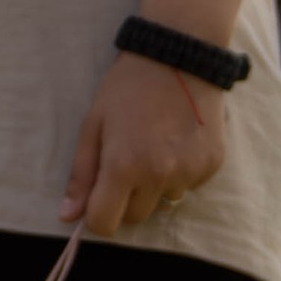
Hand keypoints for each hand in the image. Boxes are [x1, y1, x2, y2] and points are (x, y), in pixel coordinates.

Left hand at [61, 51, 227, 239]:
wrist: (179, 56)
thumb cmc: (127, 88)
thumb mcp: (94, 124)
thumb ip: (81, 174)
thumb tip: (69, 216)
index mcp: (124, 166)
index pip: (105, 224)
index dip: (97, 213)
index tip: (99, 195)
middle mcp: (159, 176)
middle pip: (135, 217)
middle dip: (126, 199)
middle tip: (128, 161)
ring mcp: (189, 172)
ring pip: (163, 202)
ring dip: (155, 185)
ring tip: (156, 146)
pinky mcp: (212, 165)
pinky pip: (189, 186)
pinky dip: (180, 173)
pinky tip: (178, 142)